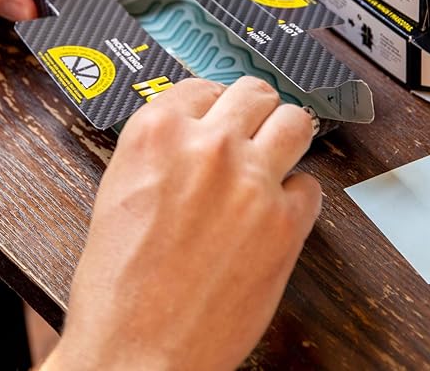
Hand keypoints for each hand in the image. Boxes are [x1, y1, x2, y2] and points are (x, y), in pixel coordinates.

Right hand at [43, 77, 321, 370]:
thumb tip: (196, 129)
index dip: (214, 102)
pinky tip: (277, 212)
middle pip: (256, 92)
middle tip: (253, 127)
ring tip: (276, 155)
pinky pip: (309, 186)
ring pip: (295, 121)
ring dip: (286, 136)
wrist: (136, 352)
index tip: (220, 114)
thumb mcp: (120, 190)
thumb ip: (162, 149)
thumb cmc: (119, 283)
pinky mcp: (284, 222)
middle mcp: (208, 146)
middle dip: (255, 109)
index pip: (204, 85)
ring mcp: (252, 181)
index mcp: (158, 133)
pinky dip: (296, 196)